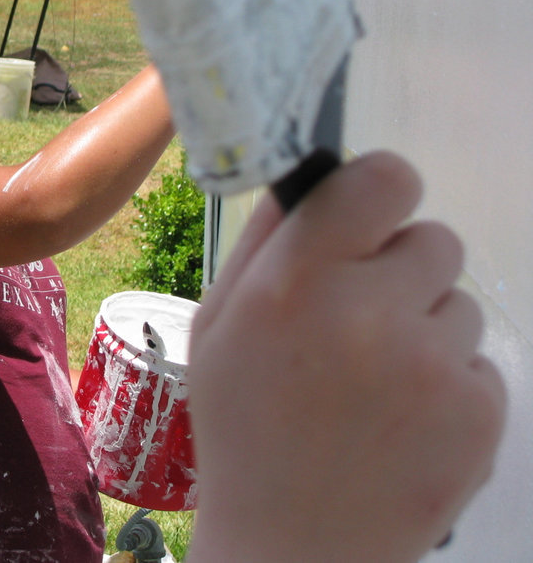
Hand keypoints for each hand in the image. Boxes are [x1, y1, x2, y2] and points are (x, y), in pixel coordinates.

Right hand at [186, 151, 505, 562]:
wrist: (292, 545)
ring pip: (461, 304)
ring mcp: (435, 365)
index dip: (380, 193)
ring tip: (378, 385)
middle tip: (361, 323)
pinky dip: (451, 385)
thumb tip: (313, 174)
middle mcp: (372, 311)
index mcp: (298, 279)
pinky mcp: (482, 414)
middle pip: (436, 239)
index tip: (367, 223)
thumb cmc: (243, 423)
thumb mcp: (218, 324)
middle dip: (402, 271)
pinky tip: (406, 422)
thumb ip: (265, 241)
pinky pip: (482, 363)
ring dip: (427, 330)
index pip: (385, 178)